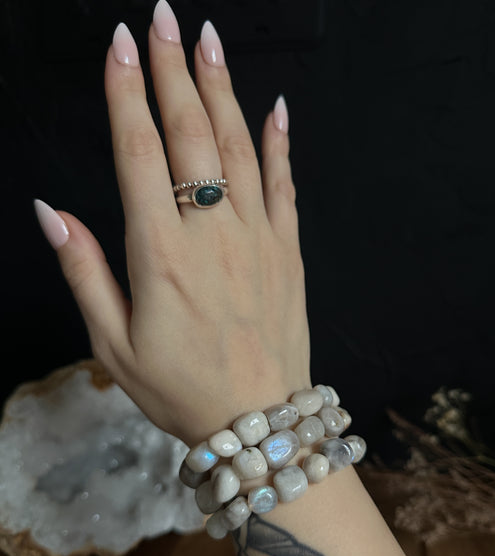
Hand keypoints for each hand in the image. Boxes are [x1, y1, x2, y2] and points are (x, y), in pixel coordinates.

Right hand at [34, 2, 310, 445]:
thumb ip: (84, 273)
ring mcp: (258, 238)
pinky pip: (286, 185)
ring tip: (208, 40)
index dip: (127, 93)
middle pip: (190, 134)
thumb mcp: (114, 346)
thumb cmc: (181, 390)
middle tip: (164, 19)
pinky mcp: (289, 252)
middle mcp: (212, 234)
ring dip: (222, 88)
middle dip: (173, 70)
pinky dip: (280, 143)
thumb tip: (51, 212)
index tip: (121, 45)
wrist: (260, 421)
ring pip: (239, 147)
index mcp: (160, 254)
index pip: (139, 152)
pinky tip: (275, 108)